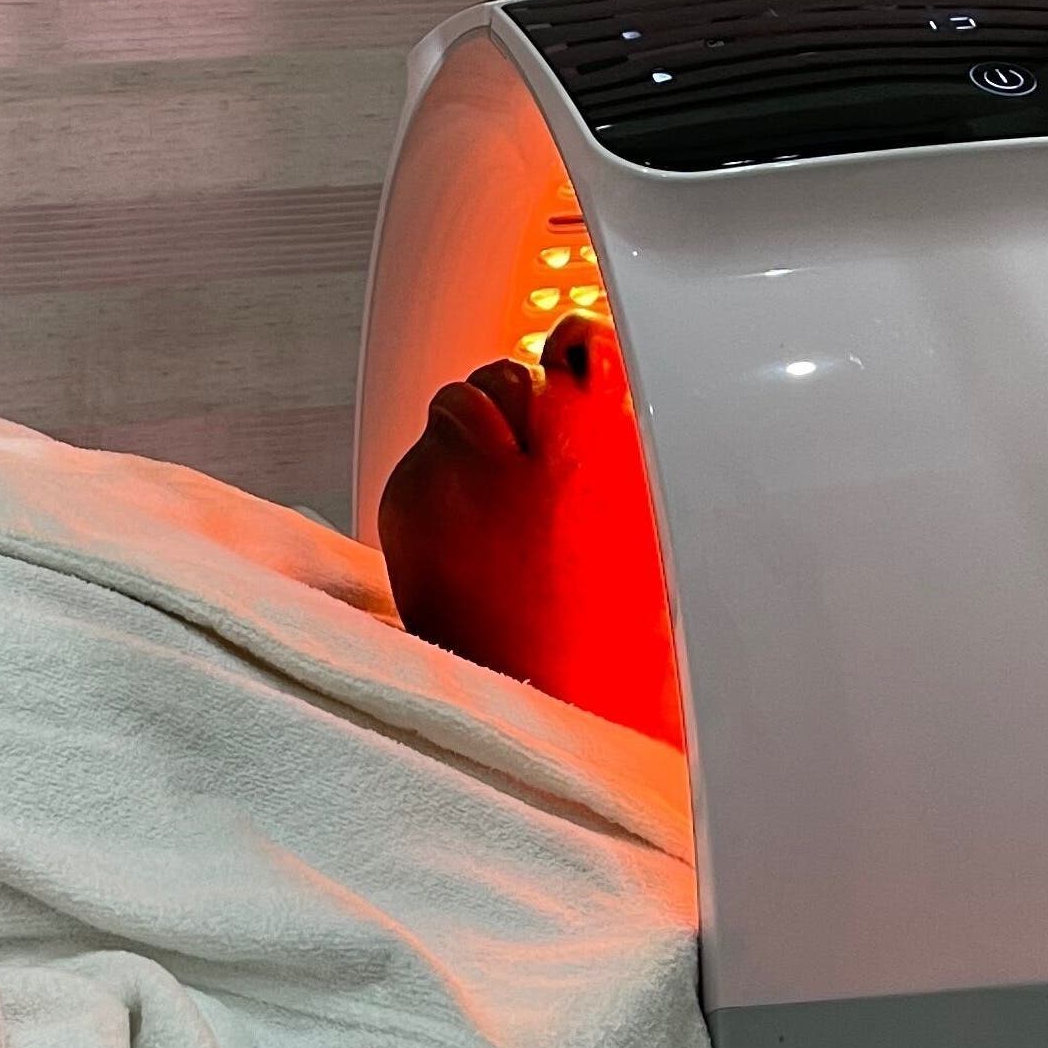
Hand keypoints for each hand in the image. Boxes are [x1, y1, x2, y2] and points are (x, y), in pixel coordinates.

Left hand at [379, 312, 682, 745]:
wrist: (538, 701)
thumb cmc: (603, 631)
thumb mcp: (640, 527)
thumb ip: (612, 447)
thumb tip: (584, 369)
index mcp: (600, 445)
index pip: (576, 345)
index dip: (572, 349)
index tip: (572, 354)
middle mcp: (524, 442)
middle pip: (505, 374)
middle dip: (514, 405)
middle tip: (530, 464)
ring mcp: (457, 466)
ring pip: (455, 406)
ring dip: (474, 436)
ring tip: (497, 504)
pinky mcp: (408, 496)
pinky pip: (422, 458)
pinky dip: (440, 481)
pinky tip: (467, 535)